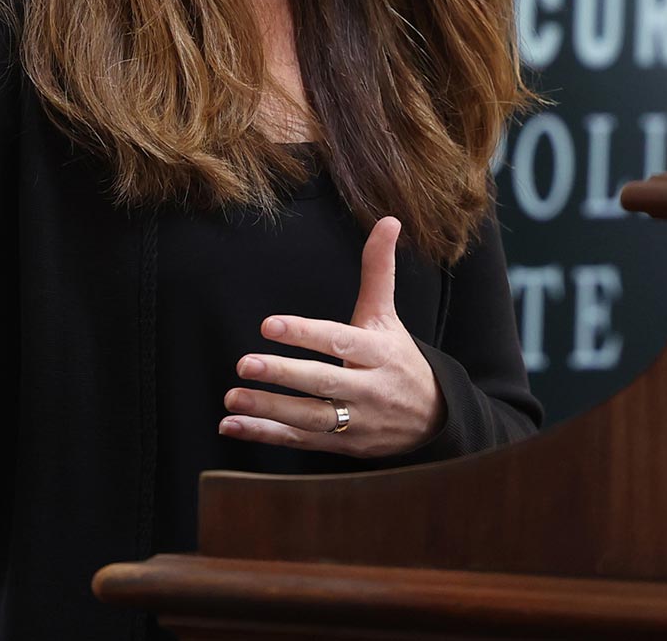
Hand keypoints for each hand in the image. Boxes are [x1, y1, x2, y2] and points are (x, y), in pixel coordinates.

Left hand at [221, 216, 446, 458]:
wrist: (435, 421)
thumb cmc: (398, 358)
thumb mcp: (387, 316)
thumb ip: (379, 271)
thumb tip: (388, 220)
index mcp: (379, 352)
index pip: (339, 340)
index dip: (304, 333)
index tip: (268, 325)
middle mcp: (369, 388)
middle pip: (324, 381)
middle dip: (283, 374)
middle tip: (244, 363)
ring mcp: (357, 421)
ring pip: (311, 418)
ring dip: (268, 409)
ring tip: (231, 397)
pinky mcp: (344, 445)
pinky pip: (301, 441)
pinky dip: (266, 434)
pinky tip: (230, 425)